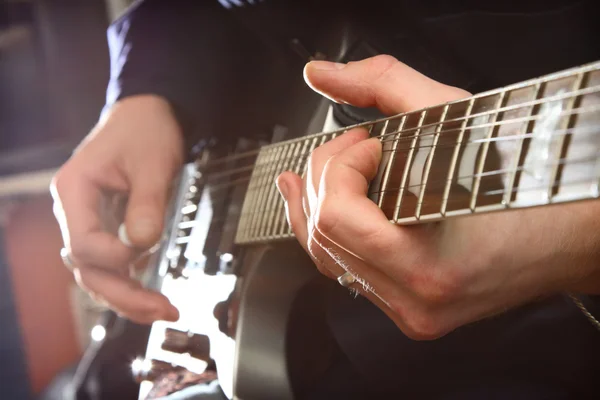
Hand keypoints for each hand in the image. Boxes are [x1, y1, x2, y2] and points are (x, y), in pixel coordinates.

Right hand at [51, 95, 182, 323]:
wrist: (148, 115)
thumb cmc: (146, 131)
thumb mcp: (153, 163)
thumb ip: (147, 204)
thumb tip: (142, 245)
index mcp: (73, 191)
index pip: (83, 244)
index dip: (115, 257)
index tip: (148, 246)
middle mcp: (74, 212)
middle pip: (87, 269)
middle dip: (124, 294)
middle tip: (164, 310)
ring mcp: (87, 222)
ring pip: (97, 273)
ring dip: (127, 296)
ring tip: (162, 310)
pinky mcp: (105, 228)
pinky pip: (111, 265)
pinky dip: (130, 282)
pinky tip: (153, 294)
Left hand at [277, 55, 599, 339]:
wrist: (567, 236)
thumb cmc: (527, 186)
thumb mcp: (456, 118)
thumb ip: (383, 84)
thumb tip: (323, 74)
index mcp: (428, 266)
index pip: (337, 215)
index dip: (339, 165)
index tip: (367, 143)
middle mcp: (415, 301)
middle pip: (323, 235)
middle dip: (324, 177)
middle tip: (352, 149)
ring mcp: (411, 312)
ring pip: (326, 257)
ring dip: (317, 204)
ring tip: (320, 170)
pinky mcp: (410, 311)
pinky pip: (347, 273)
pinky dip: (330, 232)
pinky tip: (316, 206)